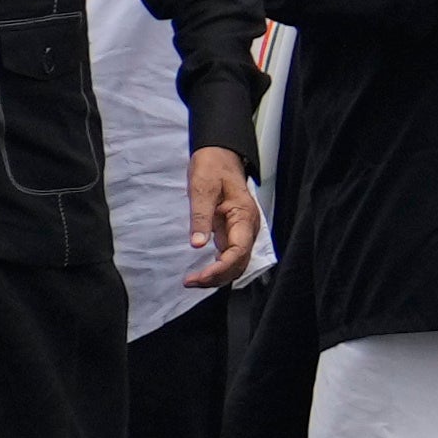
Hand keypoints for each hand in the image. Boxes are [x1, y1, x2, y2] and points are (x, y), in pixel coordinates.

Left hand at [181, 144, 259, 288]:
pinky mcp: (233, 232)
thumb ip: (200, 217)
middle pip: (239, 263)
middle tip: (190, 282)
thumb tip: (198, 244)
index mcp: (244, 216)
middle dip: (217, 277)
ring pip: (236, 263)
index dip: (220, 269)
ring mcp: (242, 231)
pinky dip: (218, 268)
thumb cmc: (212, 168)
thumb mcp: (202, 189)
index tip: (199, 277)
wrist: (219, 155)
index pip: (238, 252)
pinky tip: (203, 272)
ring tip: (194, 281)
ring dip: (218, 276)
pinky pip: (230, 256)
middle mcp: (247, 227)